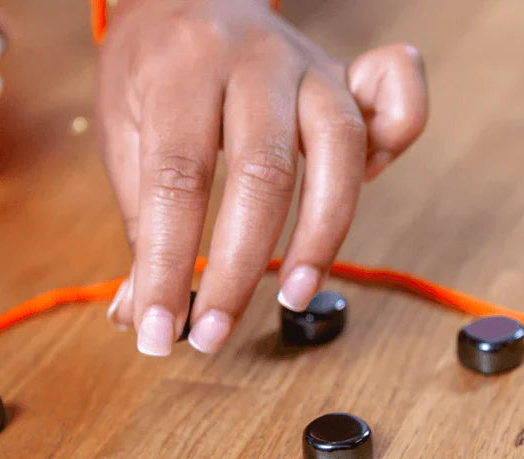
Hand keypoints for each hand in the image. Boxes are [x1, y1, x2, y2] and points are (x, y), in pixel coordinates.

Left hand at [98, 0, 427, 354]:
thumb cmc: (155, 70)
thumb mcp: (125, 133)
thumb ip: (142, 222)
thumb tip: (137, 315)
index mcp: (184, 66)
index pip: (178, 179)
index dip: (166, 265)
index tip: (155, 331)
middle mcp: (256, 60)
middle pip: (262, 174)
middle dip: (237, 270)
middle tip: (213, 334)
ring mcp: (312, 67)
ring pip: (339, 152)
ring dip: (320, 238)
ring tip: (292, 297)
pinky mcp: (350, 81)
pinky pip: (398, 107)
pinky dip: (398, 144)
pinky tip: (369, 190)